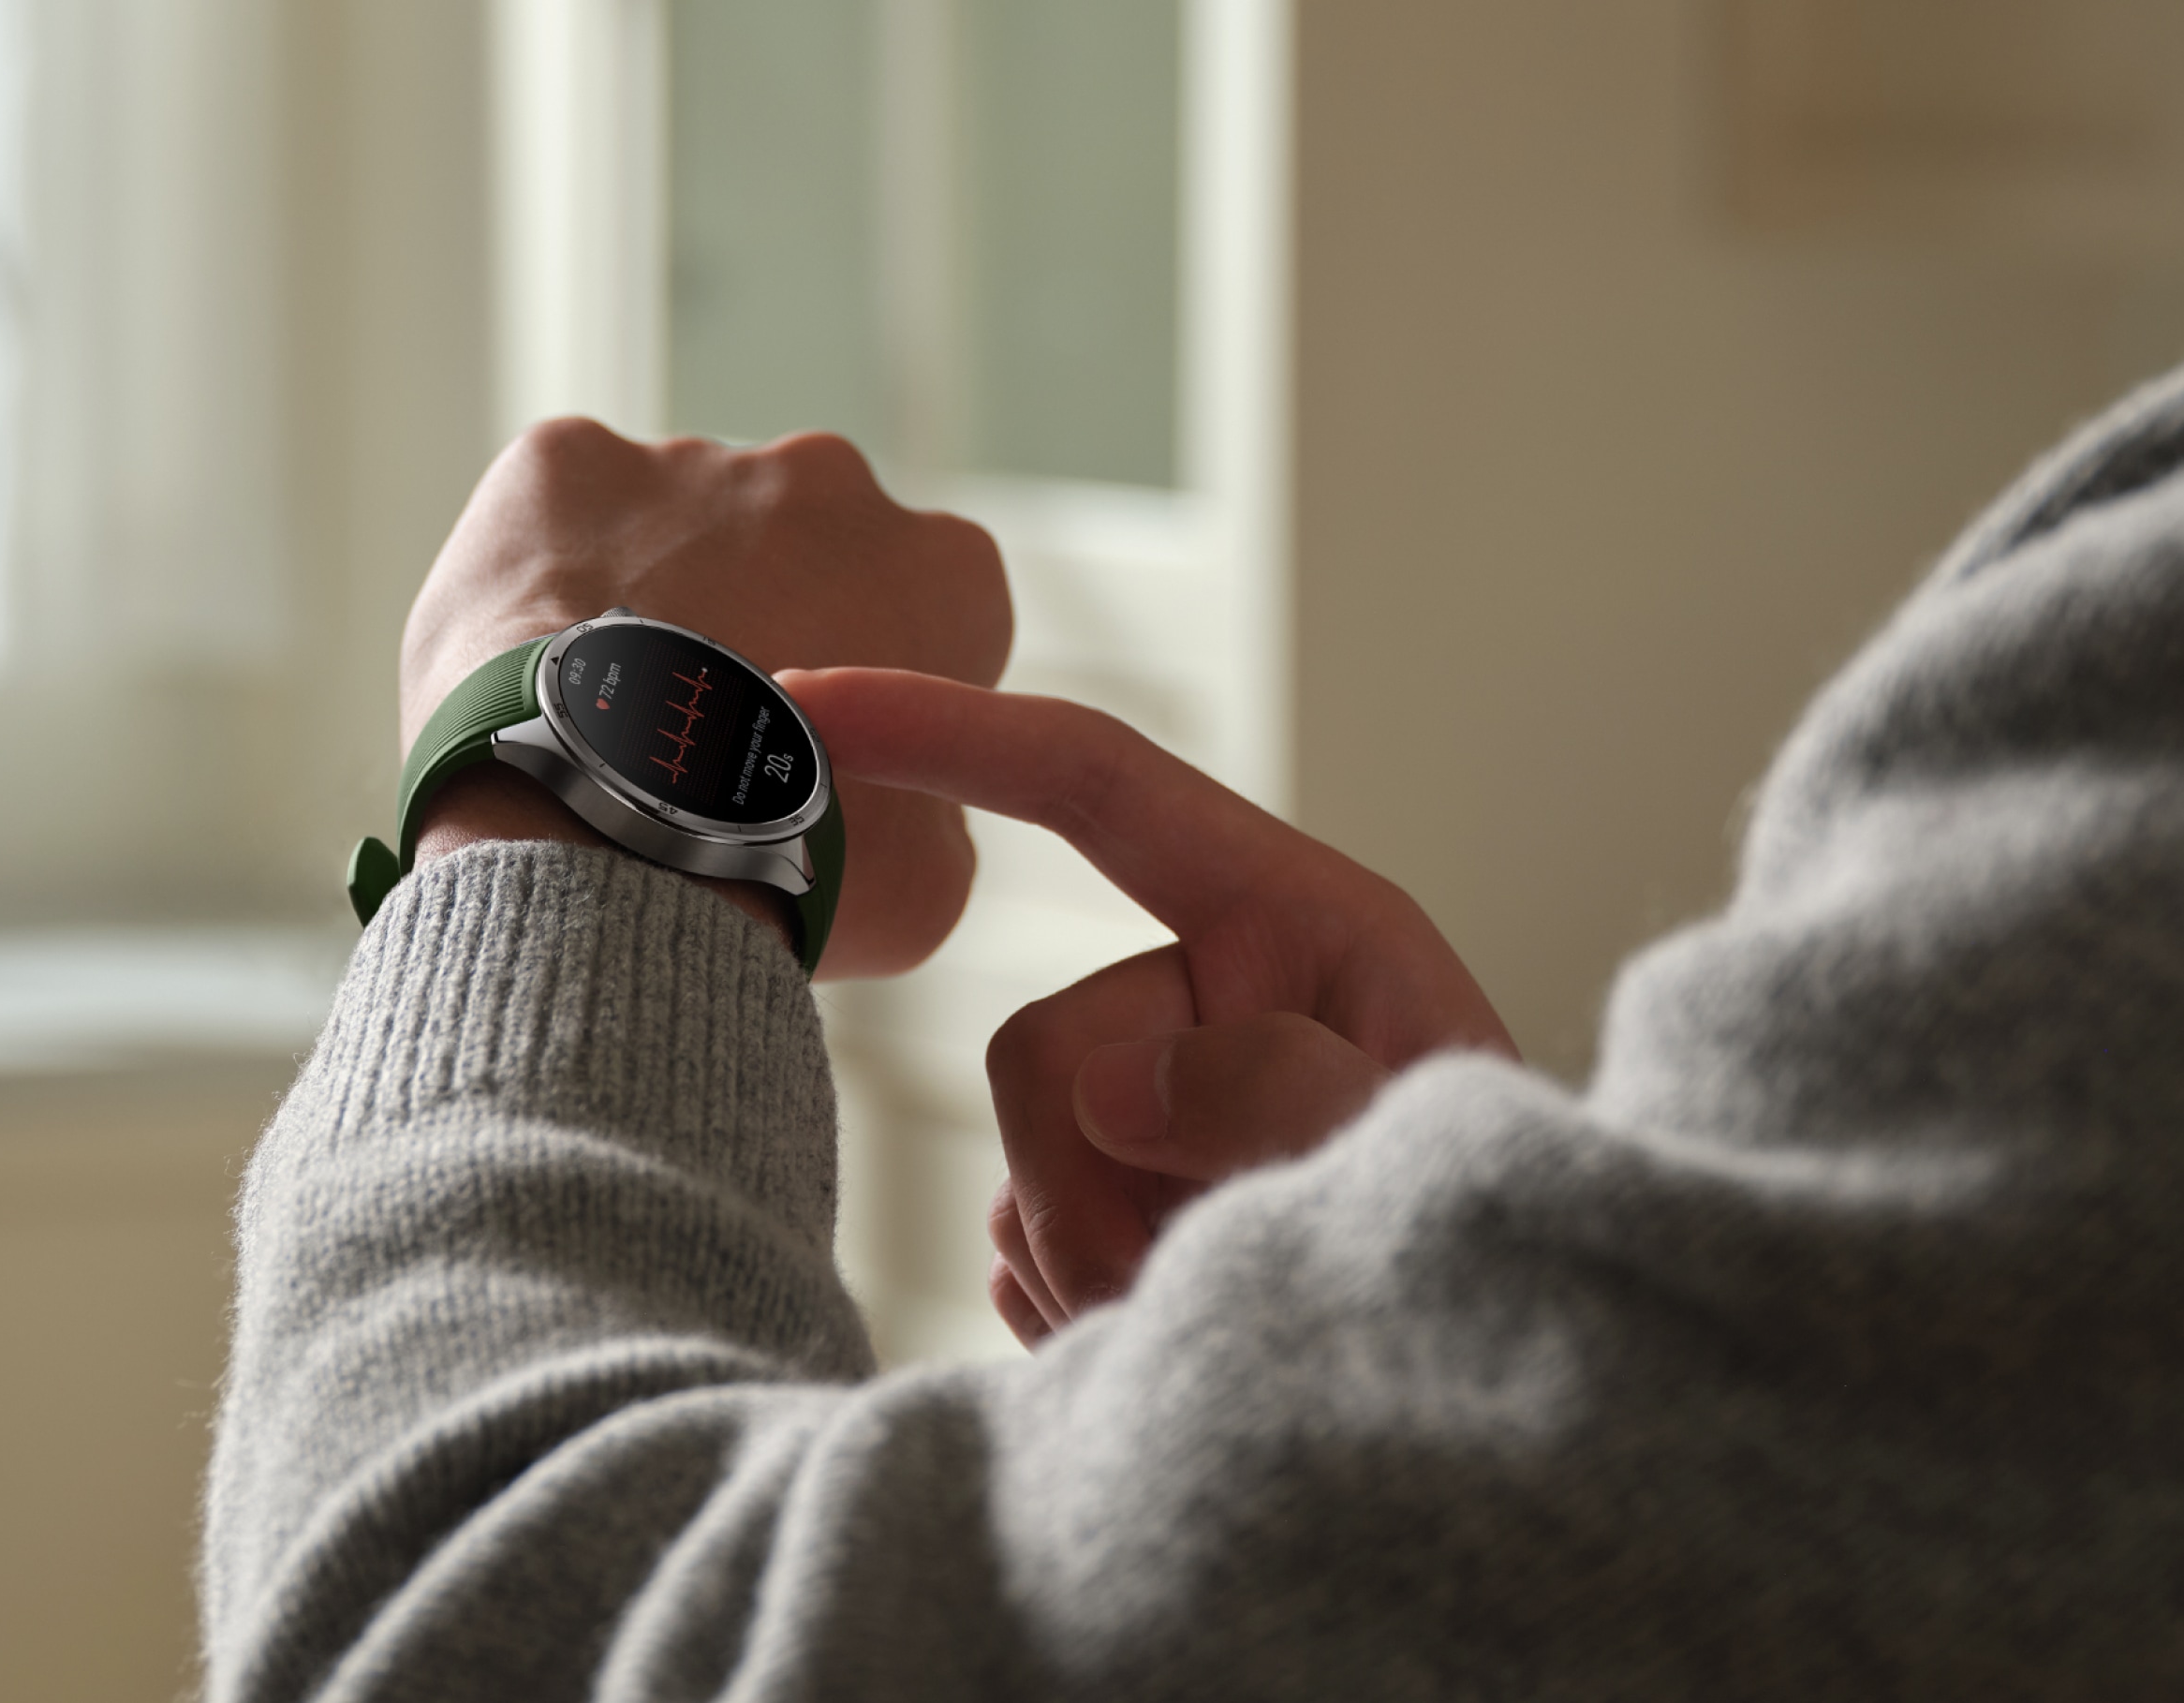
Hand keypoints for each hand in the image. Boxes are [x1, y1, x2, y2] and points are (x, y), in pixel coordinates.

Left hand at [402, 419, 1011, 978]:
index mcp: (947, 569)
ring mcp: (694, 460)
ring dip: (650, 598)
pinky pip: (556, 511)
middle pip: (793, 550)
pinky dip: (541, 574)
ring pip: (671, 528)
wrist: (621, 838)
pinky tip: (532, 667)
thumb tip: (891, 809)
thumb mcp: (927, 878)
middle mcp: (832, 479)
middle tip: (699, 738)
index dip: (862, 690)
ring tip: (605, 720)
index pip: (919, 613)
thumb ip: (930, 806)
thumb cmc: (783, 867)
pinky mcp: (567, 459)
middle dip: (758, 619)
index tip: (808, 752)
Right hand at [783, 666, 1514, 1345]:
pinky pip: (1020, 1256)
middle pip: (1034, 1053)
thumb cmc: (1519, 1243)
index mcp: (1289, 921)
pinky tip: (1186, 1334)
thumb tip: (1114, 1084)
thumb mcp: (1432, 1145)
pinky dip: (1091, 1318)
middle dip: (1101, 1200)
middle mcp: (1202, 999)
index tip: (807, 699)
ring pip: (1018, 1177)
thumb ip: (1287, 1092)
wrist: (1524, 1382)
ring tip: (1241, 1317)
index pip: (1091, 782)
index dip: (945, 729)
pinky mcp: (1113, 1212)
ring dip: (1111, 1277)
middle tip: (1214, 1288)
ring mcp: (1147, 1112)